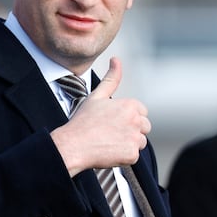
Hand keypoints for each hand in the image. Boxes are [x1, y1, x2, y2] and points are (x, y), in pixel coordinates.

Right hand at [51, 57, 151, 176]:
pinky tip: (109, 151)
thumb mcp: (97, 96)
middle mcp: (136, 121)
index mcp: (130, 105)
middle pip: (144, 127)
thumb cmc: (83, 121)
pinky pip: (134, 156)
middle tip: (110, 133)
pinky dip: (124, 156)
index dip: (127, 117)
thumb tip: (116, 59)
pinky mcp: (132, 154)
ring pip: (140, 142)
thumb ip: (111, 78)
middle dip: (131, 130)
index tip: (113, 121)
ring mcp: (135, 138)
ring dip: (128, 143)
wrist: (73, 145)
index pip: (141, 112)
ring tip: (109, 142)